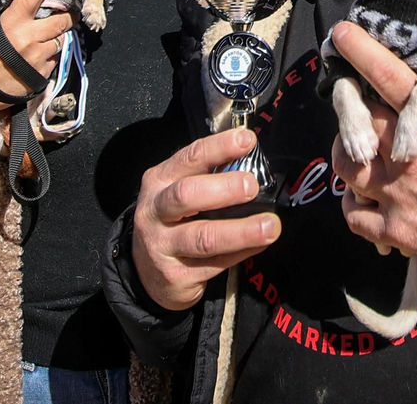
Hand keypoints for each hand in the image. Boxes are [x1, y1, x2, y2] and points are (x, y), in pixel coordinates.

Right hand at [0, 0, 76, 134]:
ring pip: (62, 39)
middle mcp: (27, 37)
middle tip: (66, 14)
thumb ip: (15, 12)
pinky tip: (36, 59)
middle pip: (62, 19)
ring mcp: (38, 56)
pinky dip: (51, 55)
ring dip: (57, 37)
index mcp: (12, 21)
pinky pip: (56, 57)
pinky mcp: (44, 72)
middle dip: (67, 16)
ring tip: (40, 42)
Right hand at [132, 129, 281, 310]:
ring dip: (241, 231)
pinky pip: (215, 264)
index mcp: (159, 181)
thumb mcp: (179, 192)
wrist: (146, 271)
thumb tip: (254, 167)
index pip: (189, 158)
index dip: (219, 148)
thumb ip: (208, 179)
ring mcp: (162, 246)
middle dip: (223, 189)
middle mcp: (155, 211)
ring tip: (269, 226)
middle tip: (251, 187)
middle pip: (187, 196)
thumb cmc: (173, 221)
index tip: (247, 141)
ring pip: (203, 237)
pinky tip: (259, 244)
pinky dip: (241, 253)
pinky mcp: (175, 276)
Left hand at [326, 22, 416, 268]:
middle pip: (358, 119)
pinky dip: (354, 203)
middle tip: (354, 104)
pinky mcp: (398, 229)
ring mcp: (400, 194)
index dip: (361, 52)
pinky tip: (365, 196)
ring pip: (347, 166)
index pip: (386, 77)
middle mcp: (410, 156)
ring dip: (346, 153)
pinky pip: (354, 215)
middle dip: (351, 106)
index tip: (343, 35)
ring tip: (356, 150)